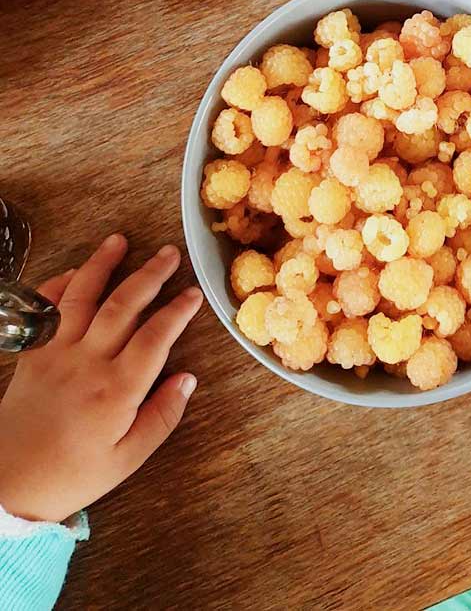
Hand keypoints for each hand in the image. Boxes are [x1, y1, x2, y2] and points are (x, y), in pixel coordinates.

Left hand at [0, 234, 202, 522]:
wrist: (9, 487)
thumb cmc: (72, 476)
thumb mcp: (127, 458)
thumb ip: (162, 417)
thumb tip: (188, 379)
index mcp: (116, 391)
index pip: (155, 337)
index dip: (178, 311)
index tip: (194, 293)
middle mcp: (87, 363)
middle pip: (123, 305)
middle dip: (150, 274)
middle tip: (169, 252)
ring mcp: (56, 355)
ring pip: (82, 298)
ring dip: (102, 265)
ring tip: (119, 241)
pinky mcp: (32, 356)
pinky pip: (45, 312)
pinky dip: (59, 287)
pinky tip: (75, 273)